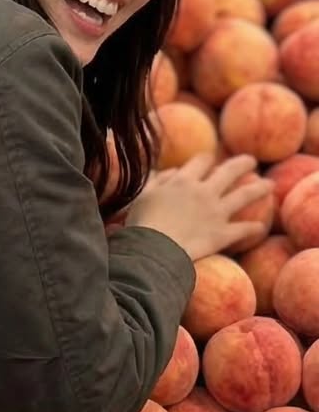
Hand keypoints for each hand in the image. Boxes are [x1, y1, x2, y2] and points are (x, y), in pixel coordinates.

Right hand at [126, 153, 271, 260]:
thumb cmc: (141, 224)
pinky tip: (260, 228)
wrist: (151, 251)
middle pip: (230, 170)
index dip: (207, 160)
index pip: (202, 161)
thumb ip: (157, 181)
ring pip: (245, 194)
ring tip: (269, 185)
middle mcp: (204, 192)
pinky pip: (243, 230)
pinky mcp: (221, 234)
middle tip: (251, 161)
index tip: (210, 162)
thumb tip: (169, 171)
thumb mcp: (142, 196)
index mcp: (183, 180)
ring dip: (259, 188)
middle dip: (242, 163)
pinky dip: (253, 229)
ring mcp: (216, 212)